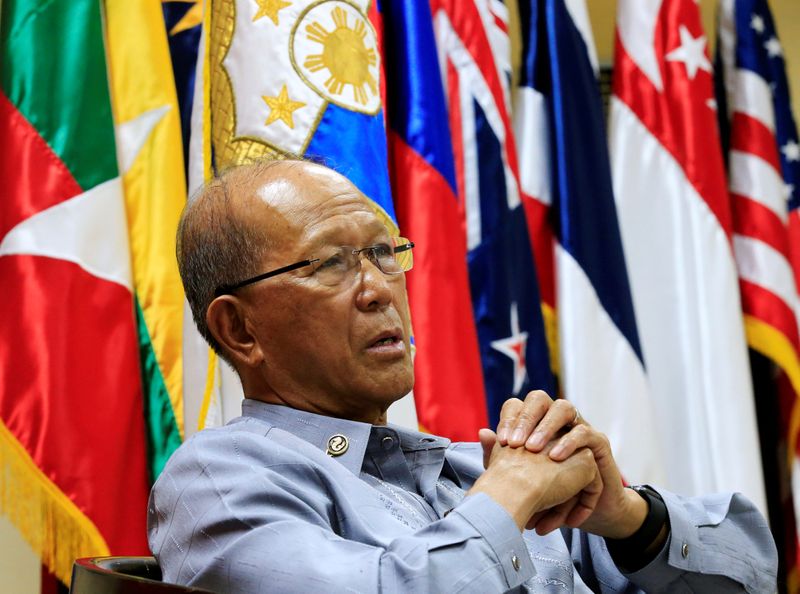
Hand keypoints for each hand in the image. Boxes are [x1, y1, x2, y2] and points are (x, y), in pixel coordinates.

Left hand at [492, 392, 646, 538]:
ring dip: (547, 427)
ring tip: (534, 450)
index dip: (509, 418)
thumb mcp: (517, 476)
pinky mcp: (599, 442)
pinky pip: (586, 433)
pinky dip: (570, 444)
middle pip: (540, 399)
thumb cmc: (544, 494)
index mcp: (533, 424)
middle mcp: (555, 419)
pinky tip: (556, 460)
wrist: (576, 517)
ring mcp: (577, 426)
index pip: (518, 405)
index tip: (502, 442)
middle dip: (527, 418)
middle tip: (516, 443)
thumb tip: (482, 432)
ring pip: (564, 408)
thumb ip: (499, 455)